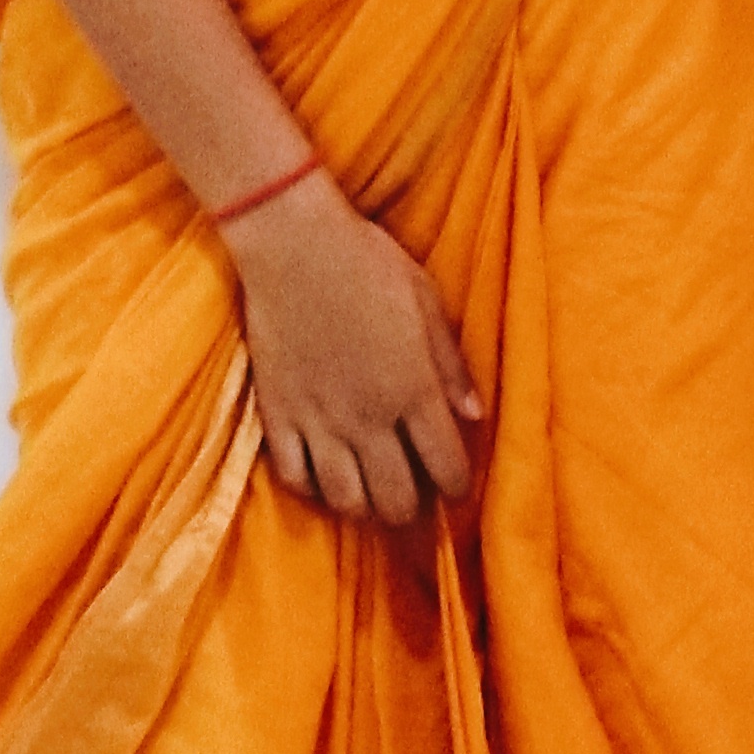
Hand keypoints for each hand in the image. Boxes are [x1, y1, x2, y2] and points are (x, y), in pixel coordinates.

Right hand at [227, 169, 483, 524]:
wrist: (293, 244)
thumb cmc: (368, 263)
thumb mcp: (427, 303)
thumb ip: (451, 364)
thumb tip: (475, 414)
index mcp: (413, 389)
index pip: (445, 466)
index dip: (456, 488)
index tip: (455, 487)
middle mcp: (369, 416)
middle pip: (395, 498)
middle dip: (410, 509)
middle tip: (413, 498)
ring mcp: (319, 419)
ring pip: (345, 499)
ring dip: (363, 507)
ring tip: (370, 494)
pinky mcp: (278, 413)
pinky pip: (294, 476)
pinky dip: (312, 487)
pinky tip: (323, 477)